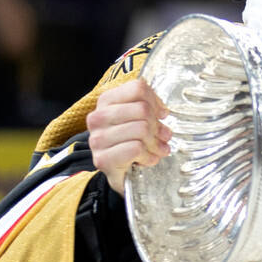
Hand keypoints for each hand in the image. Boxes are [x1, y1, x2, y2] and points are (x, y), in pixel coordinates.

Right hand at [87, 79, 172, 195]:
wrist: (120, 173)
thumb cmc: (131, 142)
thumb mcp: (139, 119)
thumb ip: (149, 107)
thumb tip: (163, 111)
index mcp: (106, 101)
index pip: (138, 88)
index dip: (156, 101)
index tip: (161, 114)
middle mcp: (98, 117)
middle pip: (142, 109)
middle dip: (158, 125)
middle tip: (163, 136)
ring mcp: (97, 138)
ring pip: (141, 129)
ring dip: (156, 143)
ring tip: (158, 149)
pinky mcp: (102, 159)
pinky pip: (136, 149)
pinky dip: (149, 156)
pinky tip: (148, 160)